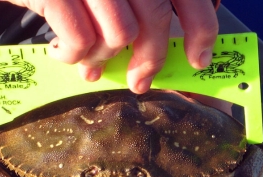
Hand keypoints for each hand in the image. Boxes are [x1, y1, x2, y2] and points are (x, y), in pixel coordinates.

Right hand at [3, 0, 218, 93]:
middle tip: (139, 83)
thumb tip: (156, 50)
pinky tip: (61, 53)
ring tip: (88, 63)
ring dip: (103, 57)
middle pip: (156, 18)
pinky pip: (81, 41)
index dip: (201, 27)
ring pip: (120, 34)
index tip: (199, 58)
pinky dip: (73, 56)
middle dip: (151, 60)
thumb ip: (135, 8)